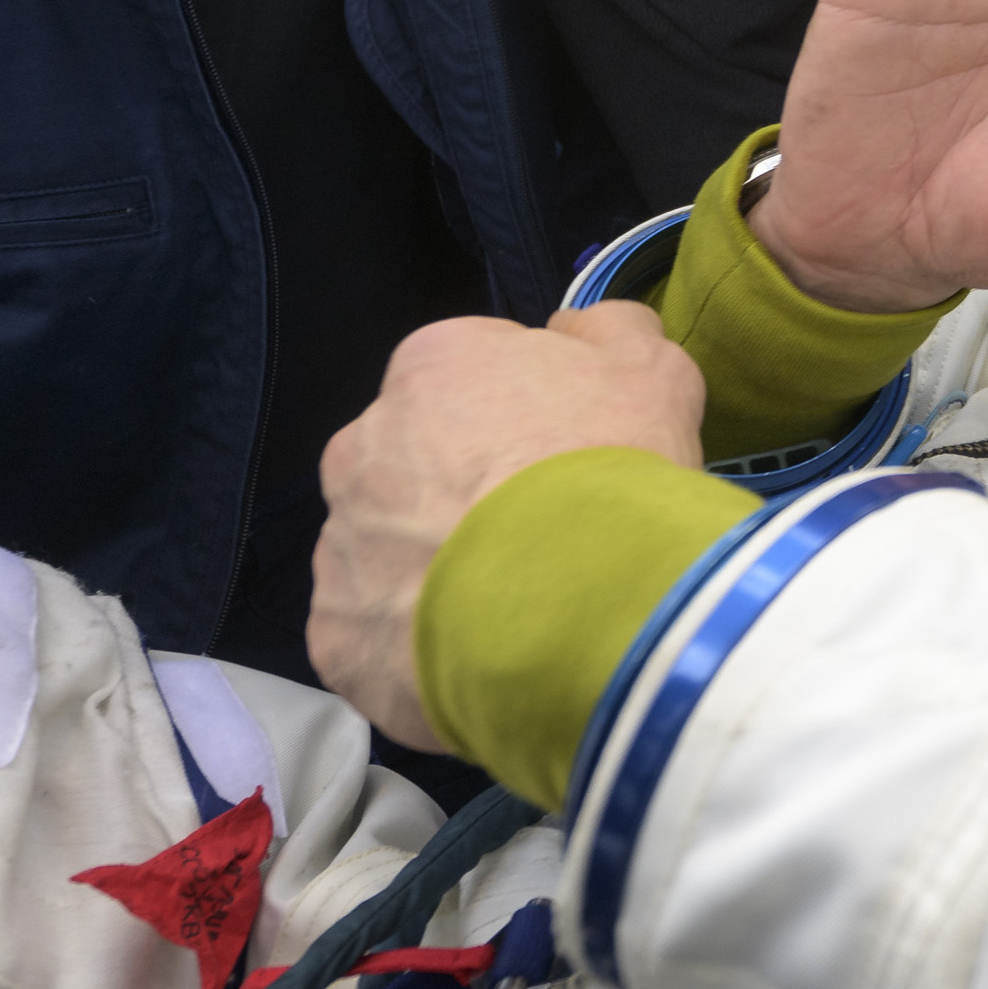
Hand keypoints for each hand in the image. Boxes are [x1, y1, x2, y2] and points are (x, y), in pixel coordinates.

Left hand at [305, 304, 704, 748]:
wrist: (576, 609)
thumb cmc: (611, 474)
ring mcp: (340, 543)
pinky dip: (414, 648)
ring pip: (389, 551)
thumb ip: (609, 331)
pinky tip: (474, 658)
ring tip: (510, 609)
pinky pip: (374, 633)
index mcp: (430, 367)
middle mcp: (362, 445)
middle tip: (538, 538)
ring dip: (434, 570)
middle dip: (464, 493)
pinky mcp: (333, 634)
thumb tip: (571, 330)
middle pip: (417, 465)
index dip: (524, 421)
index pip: (470, 379)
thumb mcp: (654, 372)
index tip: (564, 462)